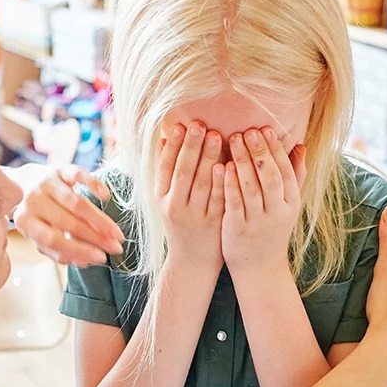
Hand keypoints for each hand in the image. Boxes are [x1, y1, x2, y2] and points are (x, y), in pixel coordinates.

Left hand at [13, 164, 124, 266]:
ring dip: (100, 220)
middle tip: (115, 247)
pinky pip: (78, 175)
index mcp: (26, 222)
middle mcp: (33, 201)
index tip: (101, 258)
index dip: (79, 250)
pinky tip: (106, 196)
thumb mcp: (42, 234)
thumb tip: (86, 262)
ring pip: (77, 203)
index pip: (54, 240)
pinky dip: (94, 184)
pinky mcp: (60, 169)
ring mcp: (46, 183)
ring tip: (116, 233)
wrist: (26, 182)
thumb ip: (59, 250)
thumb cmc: (40, 215)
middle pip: (69, 222)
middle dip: (96, 237)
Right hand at [157, 122, 224, 269]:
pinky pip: (218, 199)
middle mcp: (174, 207)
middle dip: (191, 146)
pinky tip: (225, 164)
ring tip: (215, 135)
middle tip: (199, 124)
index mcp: (161, 199)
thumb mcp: (168, 200)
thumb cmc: (181, 224)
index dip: (173, 146)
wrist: (192, 262)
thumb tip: (166, 138)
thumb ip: (168, 172)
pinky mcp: (213, 224)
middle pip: (182, 172)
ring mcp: (194, 216)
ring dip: (207, 158)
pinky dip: (221, 181)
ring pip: (200, 183)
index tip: (181, 125)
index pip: (165, 167)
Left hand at [222, 127, 305, 274]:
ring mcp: (257, 221)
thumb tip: (301, 145)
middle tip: (248, 130)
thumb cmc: (273, 229)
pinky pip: (234, 202)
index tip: (265, 128)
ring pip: (251, 187)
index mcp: (292, 203)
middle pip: (270, 176)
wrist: (260, 267)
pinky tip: (222, 165)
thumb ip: (295, 175)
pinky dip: (229, 183)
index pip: (286, 171)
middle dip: (259, 151)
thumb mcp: (288, 204)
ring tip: (233, 139)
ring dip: (242, 161)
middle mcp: (277, 212)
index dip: (276, 149)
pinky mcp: (238, 228)